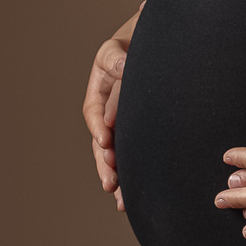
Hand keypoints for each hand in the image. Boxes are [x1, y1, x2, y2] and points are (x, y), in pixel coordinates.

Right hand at [82, 5, 143, 212]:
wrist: (151, 47)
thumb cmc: (130, 46)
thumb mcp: (117, 49)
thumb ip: (117, 60)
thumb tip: (122, 68)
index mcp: (97, 95)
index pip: (95, 114)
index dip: (99, 128)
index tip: (105, 142)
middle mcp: (106, 115)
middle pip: (102, 143)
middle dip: (105, 164)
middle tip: (111, 182)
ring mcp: (122, 127)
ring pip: (116, 156)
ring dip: (118, 177)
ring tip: (120, 199)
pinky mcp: (139, 135)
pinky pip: (135, 155)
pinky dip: (135, 174)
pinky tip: (135, 195)